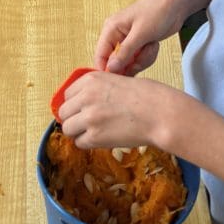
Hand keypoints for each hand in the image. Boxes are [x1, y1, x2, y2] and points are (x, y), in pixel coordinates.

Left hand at [58, 70, 184, 149]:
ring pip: (67, 128)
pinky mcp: (95, 136)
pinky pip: (79, 143)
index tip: (83, 109)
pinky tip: (102, 138)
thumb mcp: (116, 80)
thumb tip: (82, 103)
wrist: (160, 113)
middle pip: (64, 112)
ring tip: (94, 132)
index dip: (75, 104)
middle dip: (74, 118)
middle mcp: (86, 96)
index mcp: (91, 79)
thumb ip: (97, 89)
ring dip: (78, 132)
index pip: (67, 95)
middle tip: (87, 123)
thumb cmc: (145, 95)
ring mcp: (89, 117)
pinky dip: (88, 143)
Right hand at [94, 0, 185, 75]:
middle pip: (116, 63)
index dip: (107, 70)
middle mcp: (117, 35)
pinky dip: (148, 56)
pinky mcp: (138, 46)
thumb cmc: (158, 10)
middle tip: (143, 54)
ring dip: (143, 59)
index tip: (119, 79)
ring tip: (150, 44)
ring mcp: (129, 41)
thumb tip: (110, 68)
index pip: (100, 56)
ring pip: (129, 64)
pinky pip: (139, 61)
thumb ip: (124, 53)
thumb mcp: (140, 33)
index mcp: (111, 28)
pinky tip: (153, 44)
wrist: (176, 5)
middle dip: (132, 62)